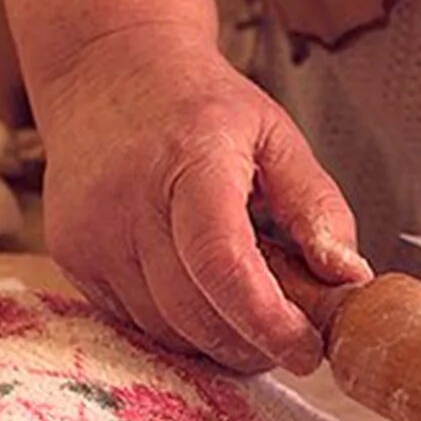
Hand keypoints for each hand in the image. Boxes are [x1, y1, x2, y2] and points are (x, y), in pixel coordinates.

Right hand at [30, 23, 367, 374]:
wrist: (106, 70)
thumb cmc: (197, 104)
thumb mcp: (274, 134)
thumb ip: (316, 205)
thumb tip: (348, 277)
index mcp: (189, 162)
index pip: (222, 263)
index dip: (267, 321)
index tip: (307, 349)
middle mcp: (128, 202)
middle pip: (194, 313)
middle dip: (252, 344)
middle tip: (291, 336)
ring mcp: (91, 235)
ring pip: (164, 330)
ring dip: (215, 338)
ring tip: (245, 302)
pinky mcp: (72, 258)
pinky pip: (134, 321)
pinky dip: (177, 324)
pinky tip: (198, 289)